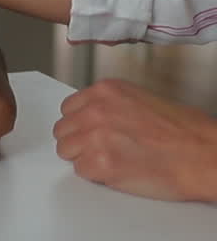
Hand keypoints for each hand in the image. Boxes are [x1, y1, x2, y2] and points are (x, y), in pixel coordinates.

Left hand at [54, 79, 216, 201]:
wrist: (205, 155)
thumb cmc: (185, 132)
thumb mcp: (141, 100)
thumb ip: (110, 105)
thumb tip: (92, 115)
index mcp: (105, 90)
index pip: (69, 108)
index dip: (80, 124)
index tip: (91, 132)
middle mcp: (96, 109)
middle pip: (63, 130)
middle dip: (79, 141)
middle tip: (102, 150)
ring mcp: (95, 136)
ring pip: (65, 150)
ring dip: (84, 158)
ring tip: (112, 160)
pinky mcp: (100, 163)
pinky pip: (81, 171)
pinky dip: (96, 175)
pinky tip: (118, 171)